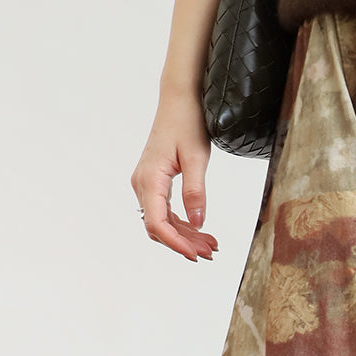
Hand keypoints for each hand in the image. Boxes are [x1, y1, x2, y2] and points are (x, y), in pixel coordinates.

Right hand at [131, 87, 219, 261]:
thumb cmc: (187, 123)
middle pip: (159, 226)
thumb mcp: (197, 158)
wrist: (179, 101)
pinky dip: (183, 224)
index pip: (158, 223)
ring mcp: (147, 184)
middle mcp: (143, 183)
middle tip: (211, 252)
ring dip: (185, 236)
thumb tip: (198, 224)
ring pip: (163, 221)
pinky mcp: (154, 183)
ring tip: (211, 245)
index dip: (176, 243)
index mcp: (150, 178)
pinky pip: (165, 211)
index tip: (196, 255)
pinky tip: (202, 231)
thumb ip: (196, 192)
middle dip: (184, 243)